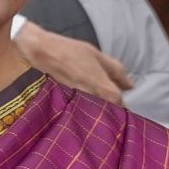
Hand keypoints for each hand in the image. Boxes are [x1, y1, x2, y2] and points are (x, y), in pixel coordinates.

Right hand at [13, 21, 133, 103]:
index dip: (122, 105)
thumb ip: (116, 70)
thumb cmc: (68, 52)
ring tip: (92, 106)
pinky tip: (79, 107)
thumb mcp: (96, 55)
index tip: (120, 104)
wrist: (38, 54)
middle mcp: (93, 102)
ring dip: (96, 113)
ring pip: (94, 116)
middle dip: (110, 112)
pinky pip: (79, 115)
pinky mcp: (66, 109)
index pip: (121, 107)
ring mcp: (79, 107)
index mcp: (104, 89)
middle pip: (108, 115)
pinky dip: (82, 113)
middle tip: (106, 105)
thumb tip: (130, 85)